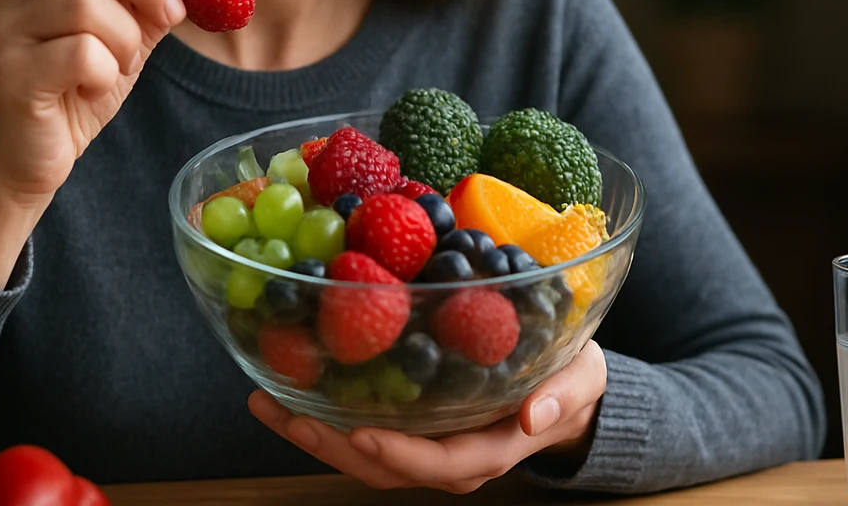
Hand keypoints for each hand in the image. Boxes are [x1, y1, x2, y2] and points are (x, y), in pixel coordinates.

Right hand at [0, 0, 197, 286]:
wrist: (33, 154)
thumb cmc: (81, 83)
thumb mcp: (128, 29)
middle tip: (172, 15)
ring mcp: (5, 27)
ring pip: (84, 2)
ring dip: (126, 36)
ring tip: (122, 64)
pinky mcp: (11, 73)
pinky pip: (79, 54)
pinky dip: (107, 71)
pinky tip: (97, 86)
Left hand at [249, 341, 606, 493]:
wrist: (567, 389)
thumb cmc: (574, 379)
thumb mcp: (582, 379)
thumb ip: (562, 397)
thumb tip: (533, 416)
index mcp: (489, 450)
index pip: (441, 465)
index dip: (400, 455)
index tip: (361, 434)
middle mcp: (449, 457)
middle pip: (382, 466)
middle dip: (328, 445)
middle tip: (281, 412)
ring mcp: (425, 446)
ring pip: (361, 454)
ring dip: (311, 433)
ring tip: (265, 402)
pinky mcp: (409, 428)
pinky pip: (360, 430)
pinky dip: (321, 415)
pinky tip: (286, 389)